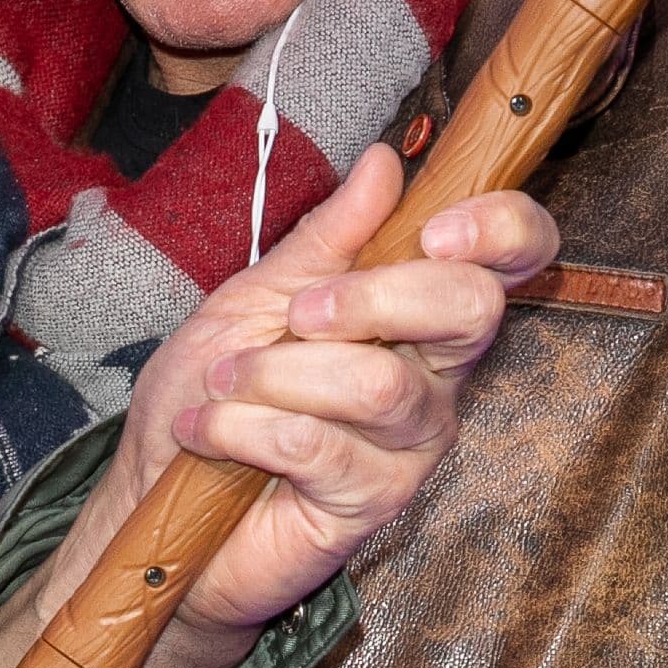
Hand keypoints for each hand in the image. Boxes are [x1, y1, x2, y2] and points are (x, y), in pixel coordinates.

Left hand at [0, 143, 546, 667]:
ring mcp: (409, 448)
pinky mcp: (369, 505)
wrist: (157, 494)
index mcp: (416, 314)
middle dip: (369, 296)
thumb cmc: (213, 393)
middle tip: (295, 316)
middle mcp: (433, 379)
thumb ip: (327, 238)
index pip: (510, 258)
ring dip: (273, 374)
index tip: (437, 228)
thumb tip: (386, 163)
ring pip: (376, 383)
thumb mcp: (257, 296)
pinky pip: (315, 443)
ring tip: (224, 385)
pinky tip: (210, 432)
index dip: (501, 229)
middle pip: (468, 310)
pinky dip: (241, 425)